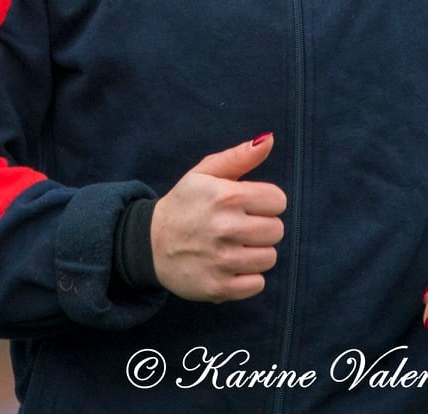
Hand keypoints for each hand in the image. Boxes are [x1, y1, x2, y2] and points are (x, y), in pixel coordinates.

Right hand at [150, 132, 285, 302]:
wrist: (149, 243)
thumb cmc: (184, 204)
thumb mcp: (205, 173)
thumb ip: (239, 156)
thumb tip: (269, 139)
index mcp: (226, 196)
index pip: (278, 200)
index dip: (264, 202)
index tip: (247, 205)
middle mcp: (226, 228)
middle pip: (277, 230)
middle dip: (261, 227)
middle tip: (238, 227)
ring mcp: (222, 261)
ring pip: (269, 257)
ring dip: (255, 253)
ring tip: (233, 246)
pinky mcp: (218, 288)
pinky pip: (257, 284)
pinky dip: (247, 278)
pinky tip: (230, 266)